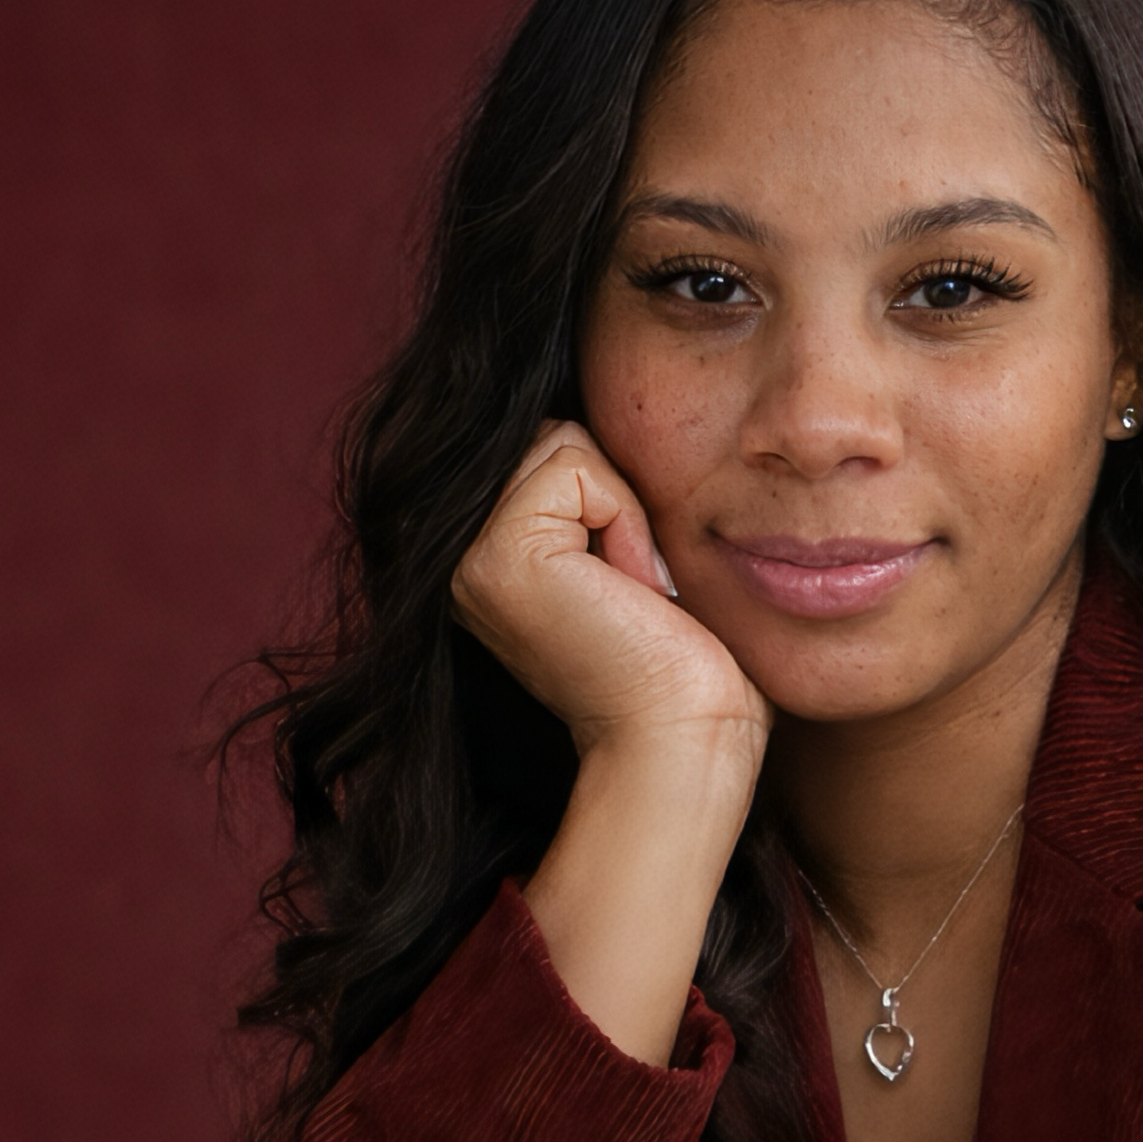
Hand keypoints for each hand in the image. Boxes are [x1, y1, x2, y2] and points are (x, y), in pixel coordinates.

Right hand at [452, 420, 767, 764]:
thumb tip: (590, 402)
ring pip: (563, 439)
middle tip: (633, 590)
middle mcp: (459, 557)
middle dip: (615, 495)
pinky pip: (577, 463)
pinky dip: (624, 517)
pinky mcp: (499, 554)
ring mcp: (467, 556)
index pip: (550, 449)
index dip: (613, 497)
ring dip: (623, 509)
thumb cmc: (679, 665)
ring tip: (629, 591)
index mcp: (484, 557)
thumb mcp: (619, 557)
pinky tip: (629, 590)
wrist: (683, 738)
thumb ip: (584, 496)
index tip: (631, 588)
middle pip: (551, 433)